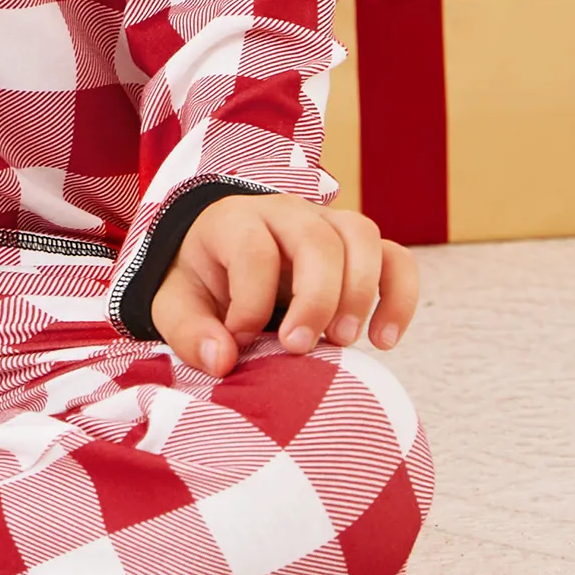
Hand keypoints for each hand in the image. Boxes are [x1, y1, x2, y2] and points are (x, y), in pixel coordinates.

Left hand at [149, 191, 417, 379]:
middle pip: (316, 237)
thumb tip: (222, 360)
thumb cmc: (202, 282)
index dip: (250, 302)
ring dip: (360, 293)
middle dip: (315, 298)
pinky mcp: (358, 251)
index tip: (240, 341)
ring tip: (343, 343)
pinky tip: (384, 341)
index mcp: (236, 220)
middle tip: (300, 348)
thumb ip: (190, 331)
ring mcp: (328, 225)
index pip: (253, 249)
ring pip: (362, 237)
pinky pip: (396, 260)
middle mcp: (286, 213)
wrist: (223, 259)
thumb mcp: (175, 304)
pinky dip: (400, 297)